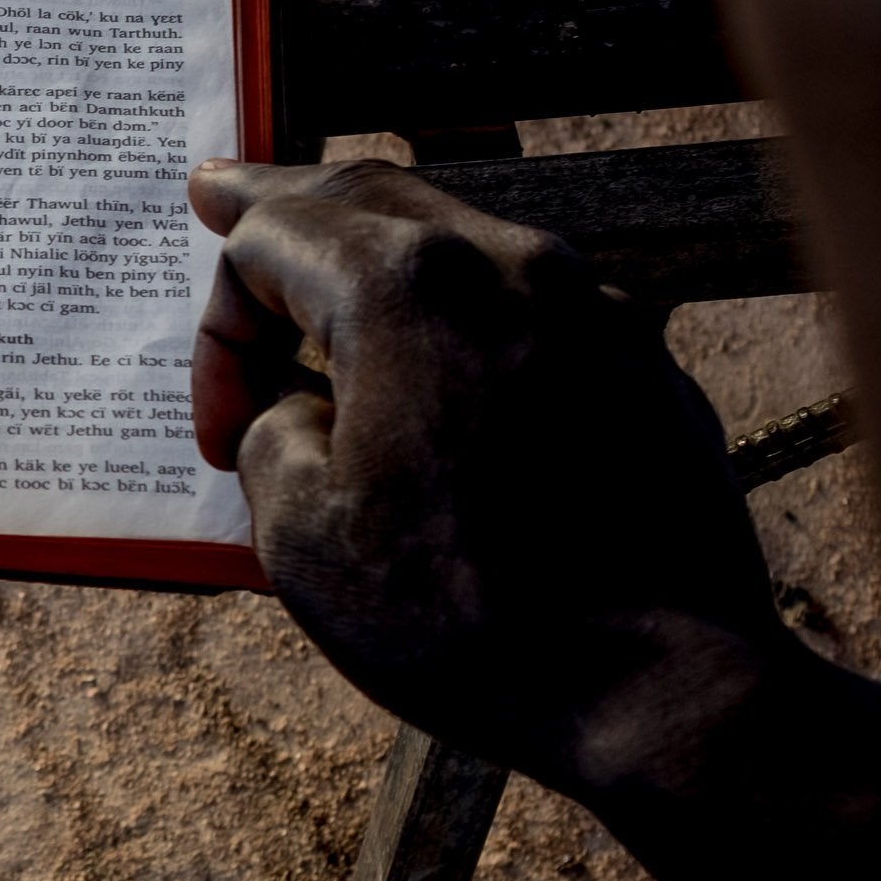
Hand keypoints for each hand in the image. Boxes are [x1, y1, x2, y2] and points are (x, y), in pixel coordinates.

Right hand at [190, 160, 791, 801]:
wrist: (661, 688)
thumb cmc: (472, 616)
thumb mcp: (303, 538)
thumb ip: (268, 437)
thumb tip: (295, 413)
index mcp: (405, 289)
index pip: (267, 241)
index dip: (218, 330)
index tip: (219, 430)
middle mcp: (510, 266)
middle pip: (368, 196)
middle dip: (284, 211)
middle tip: (222, 192)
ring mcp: (594, 307)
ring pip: (459, 239)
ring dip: (378, 261)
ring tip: (332, 286)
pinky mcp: (643, 364)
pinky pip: (529, 306)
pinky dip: (462, 317)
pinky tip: (442, 377)